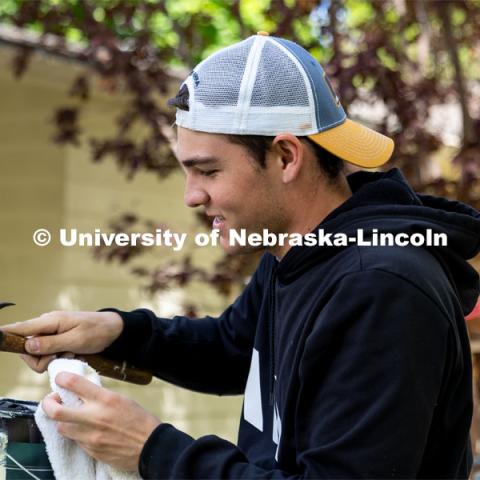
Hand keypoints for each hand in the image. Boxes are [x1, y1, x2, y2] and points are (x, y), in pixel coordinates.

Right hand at [2, 311, 123, 372]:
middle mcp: (45, 327)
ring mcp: (50, 334)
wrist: (112, 329)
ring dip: (51, 359)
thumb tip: (28, 346)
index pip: (19, 328)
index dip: (5, 335)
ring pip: (36, 356)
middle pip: (25, 350)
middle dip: (40, 359)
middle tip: (61, 356)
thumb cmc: (96, 331)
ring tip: (70, 353)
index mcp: (49, 322)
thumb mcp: (76, 340)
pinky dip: (57, 358)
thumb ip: (52, 343)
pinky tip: (70, 354)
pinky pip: (47, 355)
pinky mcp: (55, 341)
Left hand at [43, 372, 160, 471]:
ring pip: (61, 427)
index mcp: (105, 399)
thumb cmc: (140, 420)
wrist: (151, 446)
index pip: (74, 384)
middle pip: (56, 410)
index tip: (60, 378)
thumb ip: (101, 396)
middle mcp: (94, 416)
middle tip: (51, 400)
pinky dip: (75, 433)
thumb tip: (83, 393)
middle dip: (48, 403)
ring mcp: (90, 436)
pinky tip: (84, 430)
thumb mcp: (122, 399)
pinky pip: (75, 440)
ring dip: (62, 420)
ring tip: (69, 417)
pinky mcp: (91, 450)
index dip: (61, 378)